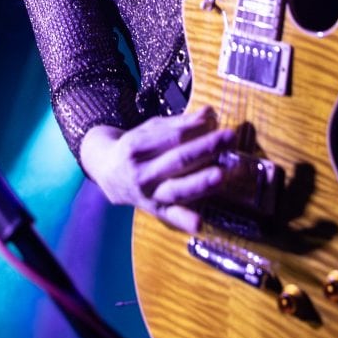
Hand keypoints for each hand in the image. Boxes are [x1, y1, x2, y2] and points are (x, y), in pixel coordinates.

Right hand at [79, 106, 236, 232]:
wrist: (106, 172)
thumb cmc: (135, 147)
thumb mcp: (150, 129)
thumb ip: (180, 123)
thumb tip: (210, 113)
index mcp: (138, 146)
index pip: (173, 137)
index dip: (197, 130)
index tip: (218, 124)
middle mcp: (141, 172)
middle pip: (178, 160)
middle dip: (206, 149)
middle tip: (230, 138)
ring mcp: (147, 194)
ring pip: (177, 189)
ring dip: (201, 183)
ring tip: (222, 176)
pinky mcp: (154, 210)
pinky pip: (171, 217)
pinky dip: (184, 221)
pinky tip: (200, 223)